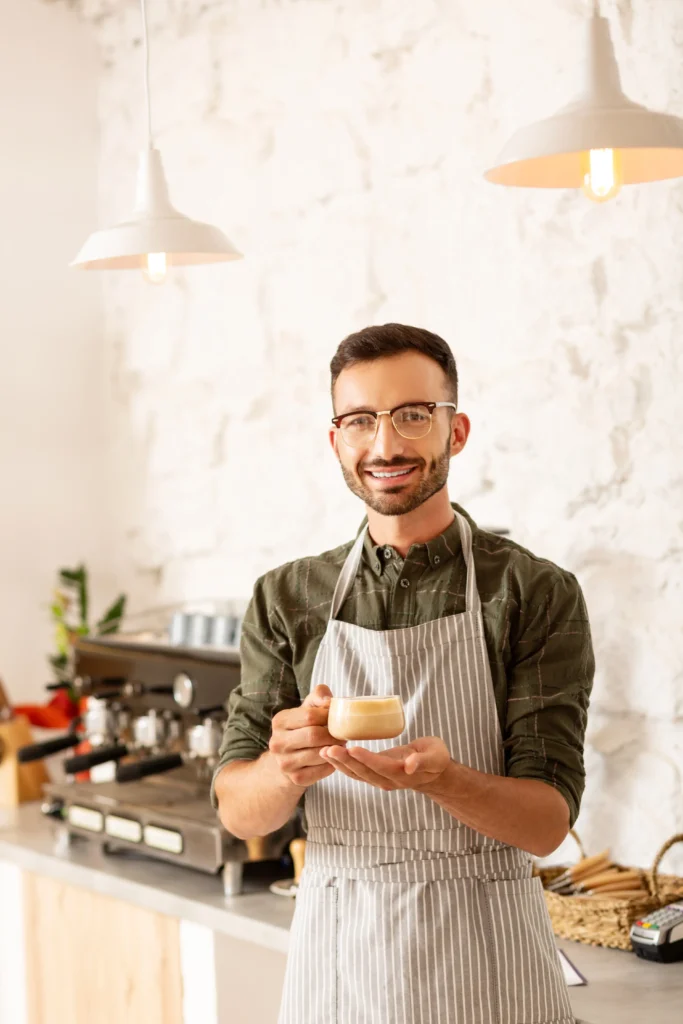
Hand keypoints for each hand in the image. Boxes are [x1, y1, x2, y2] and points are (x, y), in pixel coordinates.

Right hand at [268, 684, 344, 788]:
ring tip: (340, 744)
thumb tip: (329, 701)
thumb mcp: (307, 708)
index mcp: (279, 721)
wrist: (288, 759)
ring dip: (335, 749)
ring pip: (319, 754)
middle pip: (314, 736)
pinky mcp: (296, 779)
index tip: (338, 718)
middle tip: (344, 733)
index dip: (329, 716)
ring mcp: (285, 763)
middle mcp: (277, 743)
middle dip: (334, 734)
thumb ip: (319, 696)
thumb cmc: (303, 728)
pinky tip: (333, 757)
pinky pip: (323, 770)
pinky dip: (333, 763)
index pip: (310, 715)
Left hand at [320, 736, 451, 792]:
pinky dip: (342, 765)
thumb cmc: (435, 759)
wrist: (434, 773)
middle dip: (345, 761)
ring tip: (324, 752)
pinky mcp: (374, 775)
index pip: (381, 767)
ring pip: (356, 774)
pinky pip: (356, 772)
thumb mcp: (435, 757)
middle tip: (328, 749)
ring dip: (339, 764)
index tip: (352, 748)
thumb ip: (423, 761)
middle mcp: (388, 781)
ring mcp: (380, 780)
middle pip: (363, 772)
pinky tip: (330, 755)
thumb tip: (410, 765)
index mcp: (402, 775)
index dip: (366, 759)